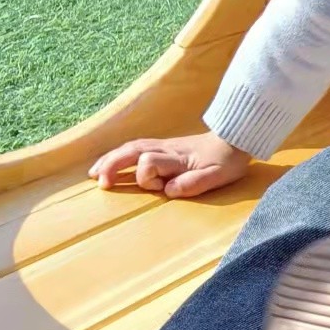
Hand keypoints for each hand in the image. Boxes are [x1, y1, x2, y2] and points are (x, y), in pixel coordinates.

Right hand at [87, 130, 252, 198]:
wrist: (235, 138)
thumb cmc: (227, 161)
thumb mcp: (216, 177)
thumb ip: (193, 183)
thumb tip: (168, 190)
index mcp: (176, 158)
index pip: (148, 163)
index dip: (148, 178)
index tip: (161, 189)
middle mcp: (165, 148)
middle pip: (131, 151)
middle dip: (112, 165)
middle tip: (99, 182)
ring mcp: (163, 144)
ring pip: (130, 147)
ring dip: (110, 159)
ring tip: (94, 172)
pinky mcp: (164, 145)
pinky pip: (136, 147)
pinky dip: (119, 154)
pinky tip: (111, 161)